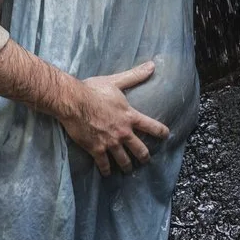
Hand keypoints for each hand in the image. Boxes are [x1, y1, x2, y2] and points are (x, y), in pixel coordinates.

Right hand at [59, 61, 168, 176]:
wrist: (73, 101)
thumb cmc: (93, 90)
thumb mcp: (115, 81)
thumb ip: (134, 76)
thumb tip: (152, 65)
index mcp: (129, 116)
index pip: (152, 126)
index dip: (161, 132)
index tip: (166, 136)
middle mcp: (123, 132)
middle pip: (140, 150)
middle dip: (144, 157)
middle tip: (145, 160)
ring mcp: (110, 143)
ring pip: (124, 161)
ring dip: (127, 166)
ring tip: (128, 169)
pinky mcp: (97, 149)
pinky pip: (104, 165)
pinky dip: (106, 170)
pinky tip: (107, 173)